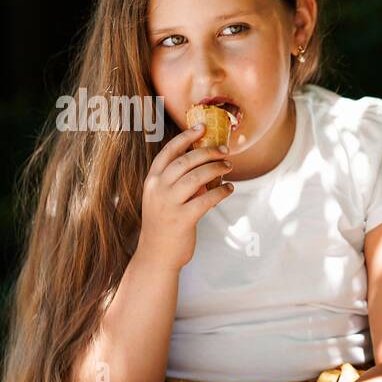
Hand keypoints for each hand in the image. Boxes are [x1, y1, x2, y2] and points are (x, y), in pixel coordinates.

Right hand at [135, 124, 235, 269]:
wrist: (156, 255)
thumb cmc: (163, 224)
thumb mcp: (163, 198)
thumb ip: (177, 182)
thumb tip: (205, 166)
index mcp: (152, 180)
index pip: (169, 152)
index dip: (186, 137)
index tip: (201, 127)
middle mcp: (158, 189)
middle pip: (186, 160)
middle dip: (208, 151)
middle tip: (224, 150)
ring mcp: (169, 204)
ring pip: (197, 177)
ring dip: (217, 169)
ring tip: (228, 167)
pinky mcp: (183, 219)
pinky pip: (207, 199)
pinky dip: (222, 191)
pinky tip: (229, 188)